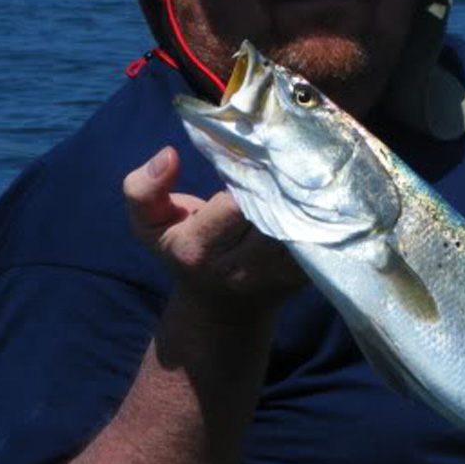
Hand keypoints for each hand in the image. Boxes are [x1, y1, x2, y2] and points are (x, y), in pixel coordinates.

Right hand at [123, 145, 306, 312]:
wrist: (222, 310)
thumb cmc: (183, 253)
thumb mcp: (150, 225)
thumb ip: (143, 190)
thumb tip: (169, 154)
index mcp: (199, 250)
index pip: (234, 203)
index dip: (249, 174)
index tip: (253, 154)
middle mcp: (240, 267)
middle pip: (273, 210)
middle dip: (281, 180)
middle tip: (285, 152)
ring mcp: (277, 275)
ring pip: (301, 222)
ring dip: (304, 193)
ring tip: (303, 168)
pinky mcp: (305, 277)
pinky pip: (320, 236)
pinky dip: (320, 212)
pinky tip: (315, 193)